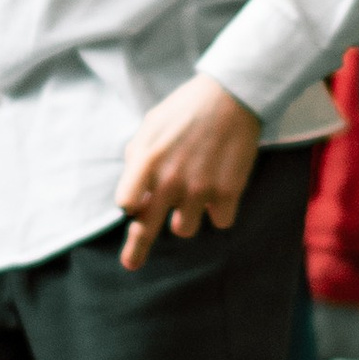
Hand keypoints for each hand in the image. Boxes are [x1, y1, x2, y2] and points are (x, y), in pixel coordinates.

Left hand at [115, 72, 263, 268]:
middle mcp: (169, 180)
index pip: (126, 203)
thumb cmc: (187, 109)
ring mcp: (199, 189)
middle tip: (131, 264)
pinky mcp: (227, 193)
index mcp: (146, 160)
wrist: (232, 95)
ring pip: (184, 229)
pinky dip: (220, 211)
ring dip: (187, 218)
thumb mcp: (151, 125)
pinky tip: (222, 189)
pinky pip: (220, 222)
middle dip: (137, 249)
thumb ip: (138, 157)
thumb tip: (131, 190)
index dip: (130, 208)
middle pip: (147, 227)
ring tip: (195, 194)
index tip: (134, 212)